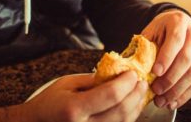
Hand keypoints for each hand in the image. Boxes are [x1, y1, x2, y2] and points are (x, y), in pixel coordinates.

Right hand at [0, 71, 146, 121]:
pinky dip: (128, 118)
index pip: (111, 96)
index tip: (133, 73)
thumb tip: (118, 74)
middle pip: (121, 112)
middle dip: (136, 94)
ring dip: (136, 107)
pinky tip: (131, 106)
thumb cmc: (49, 103)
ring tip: (139, 92)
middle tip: (141, 81)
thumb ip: (92, 80)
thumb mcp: (67, 84)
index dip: (127, 83)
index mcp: (74, 110)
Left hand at [141, 10, 190, 109]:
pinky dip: (185, 94)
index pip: (176, 40)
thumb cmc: (160, 30)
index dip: (166, 57)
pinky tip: (173, 103)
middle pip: (186, 58)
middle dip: (171, 78)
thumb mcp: (151, 31)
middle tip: (156, 90)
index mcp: (179, 21)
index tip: (155, 72)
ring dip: (177, 90)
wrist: (177, 24)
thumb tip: (137, 69)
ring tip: (162, 101)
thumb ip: (145, 46)